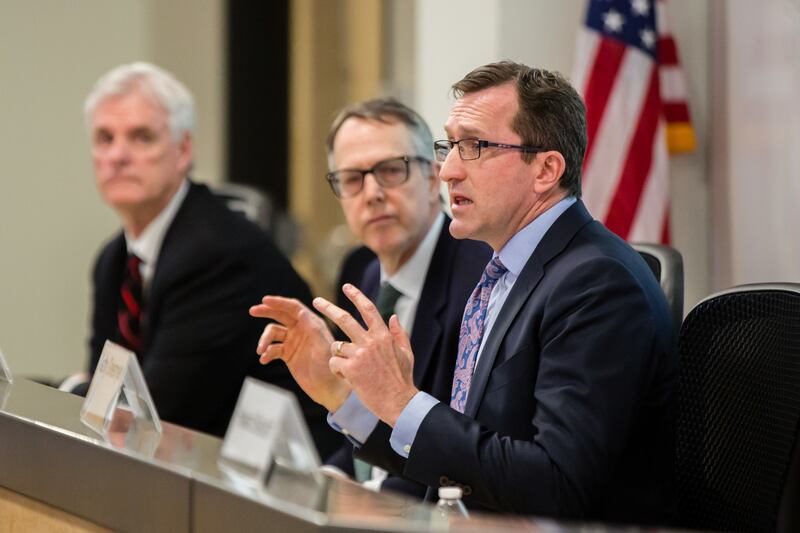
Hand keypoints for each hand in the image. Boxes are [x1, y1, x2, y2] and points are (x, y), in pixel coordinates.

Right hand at [250, 296, 350, 411]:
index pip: (294, 308)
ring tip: (260, 350)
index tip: (265, 300)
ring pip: (273, 333)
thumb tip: (301, 312)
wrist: (329, 389)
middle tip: (252, 311)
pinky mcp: (287, 354)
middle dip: (266, 311)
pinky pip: (272, 349)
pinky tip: (264, 360)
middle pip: (280, 315)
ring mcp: (293, 341)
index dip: (279, 302)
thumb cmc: (330, 367)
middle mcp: (302, 329)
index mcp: (312, 323)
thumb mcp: (323, 347)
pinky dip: (266, 353)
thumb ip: (313, 329)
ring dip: (264, 340)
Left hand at [313, 284, 417, 426]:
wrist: (398, 402)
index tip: (347, 287)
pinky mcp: (350, 369)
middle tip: (316, 301)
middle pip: (344, 319)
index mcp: (384, 335)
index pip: (368, 309)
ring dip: (338, 355)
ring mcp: (359, 355)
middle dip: (328, 308)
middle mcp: (370, 341)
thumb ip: (399, 333)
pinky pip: (334, 362)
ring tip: (348, 367)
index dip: (356, 296)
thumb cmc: (402, 379)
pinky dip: (337, 369)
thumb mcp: (406, 353)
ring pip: (336, 345)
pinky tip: (347, 377)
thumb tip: (392, 316)